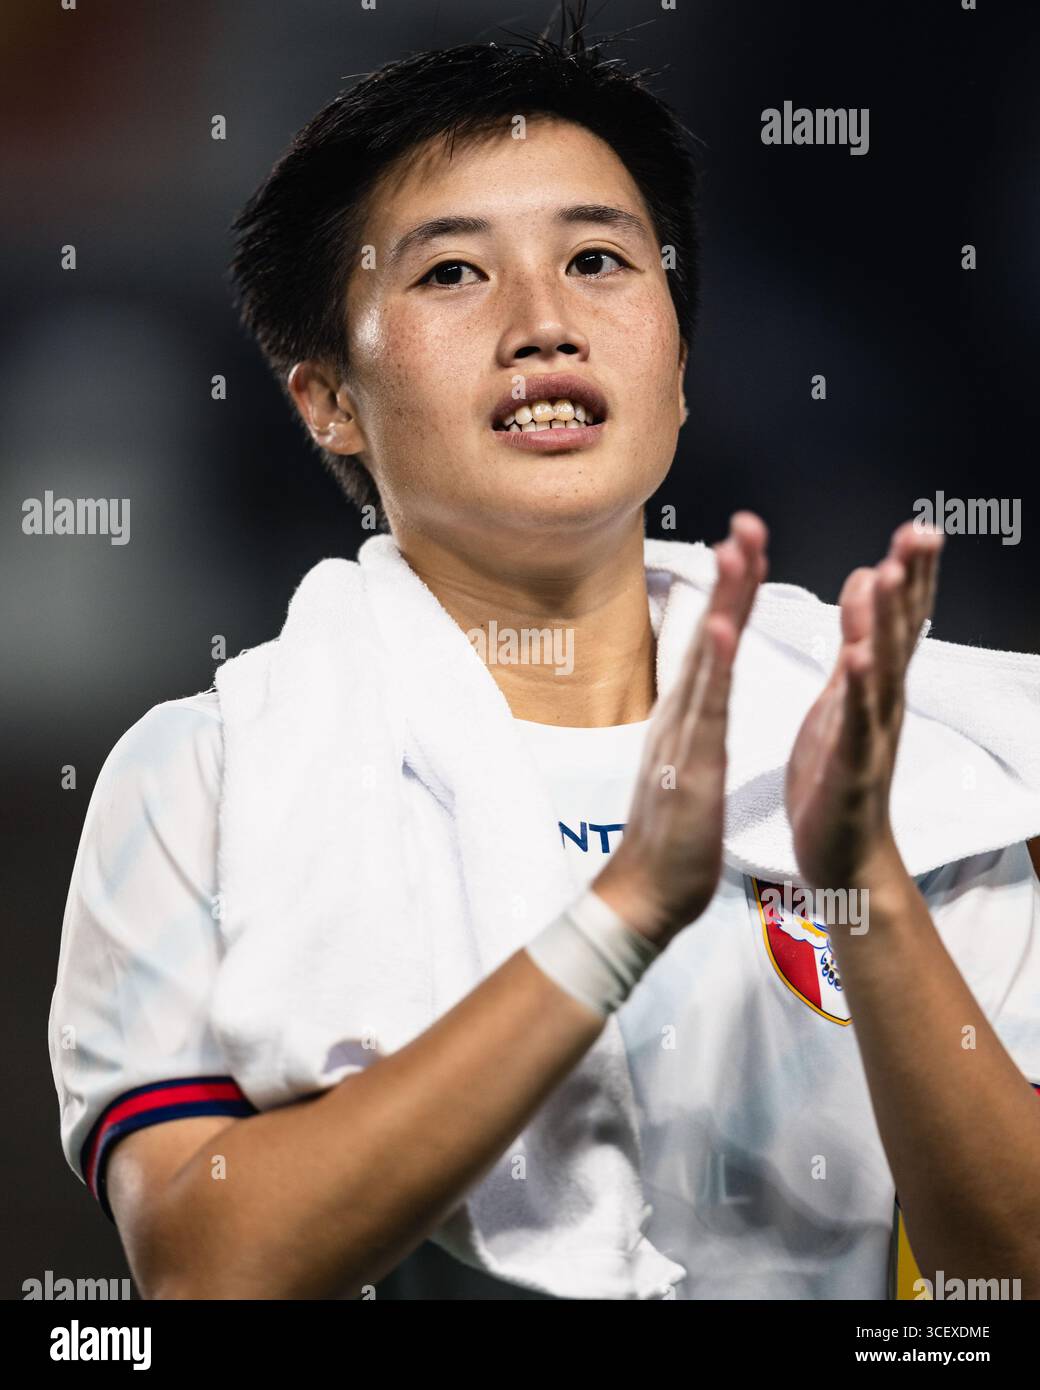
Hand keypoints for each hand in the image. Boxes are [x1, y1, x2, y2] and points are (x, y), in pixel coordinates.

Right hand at [594, 512, 768, 946]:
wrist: (645, 893)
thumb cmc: (673, 836)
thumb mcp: (690, 766)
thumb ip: (695, 725)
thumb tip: (702, 694)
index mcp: (690, 715)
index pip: (716, 641)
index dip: (734, 592)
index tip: (749, 543)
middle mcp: (683, 714)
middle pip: (711, 633)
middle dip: (732, 576)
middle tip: (748, 520)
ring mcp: (684, 736)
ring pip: (708, 658)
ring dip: (723, 601)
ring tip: (738, 550)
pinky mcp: (692, 765)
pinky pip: (705, 709)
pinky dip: (711, 664)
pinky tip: (720, 627)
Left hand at [786, 520, 943, 891]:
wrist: (843, 858)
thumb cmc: (838, 775)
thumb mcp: (843, 695)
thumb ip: (858, 639)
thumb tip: (869, 577)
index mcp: (875, 686)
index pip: (901, 621)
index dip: (912, 577)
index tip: (919, 529)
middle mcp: (883, 705)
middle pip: (901, 635)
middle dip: (910, 584)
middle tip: (920, 533)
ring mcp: (870, 736)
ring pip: (882, 673)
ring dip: (885, 624)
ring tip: (886, 576)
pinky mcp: (849, 769)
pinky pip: (855, 725)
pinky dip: (857, 691)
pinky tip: (856, 658)